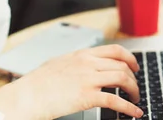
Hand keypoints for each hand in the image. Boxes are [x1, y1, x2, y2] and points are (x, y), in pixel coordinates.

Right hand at [0, 45, 143, 119]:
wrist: (27, 95)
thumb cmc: (38, 83)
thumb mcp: (59, 63)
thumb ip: (75, 63)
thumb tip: (84, 66)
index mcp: (82, 54)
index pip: (114, 50)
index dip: (130, 58)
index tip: (135, 66)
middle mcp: (88, 63)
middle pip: (122, 65)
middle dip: (134, 77)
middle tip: (135, 88)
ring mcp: (88, 78)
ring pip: (123, 78)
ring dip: (134, 90)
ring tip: (135, 100)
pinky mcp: (87, 96)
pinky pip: (116, 100)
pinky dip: (129, 107)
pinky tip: (134, 113)